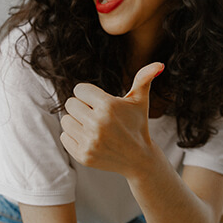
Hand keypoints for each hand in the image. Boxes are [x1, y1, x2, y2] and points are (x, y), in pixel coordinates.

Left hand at [60, 62, 164, 176]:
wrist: (139, 159)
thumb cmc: (137, 125)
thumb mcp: (140, 101)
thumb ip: (144, 78)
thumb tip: (159, 64)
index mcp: (108, 106)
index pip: (79, 89)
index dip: (88, 95)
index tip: (98, 102)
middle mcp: (97, 123)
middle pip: (70, 103)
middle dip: (82, 107)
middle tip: (96, 115)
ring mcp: (90, 141)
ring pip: (65, 120)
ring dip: (76, 121)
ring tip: (92, 127)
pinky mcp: (83, 155)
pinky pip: (64, 136)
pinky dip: (73, 136)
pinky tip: (89, 138)